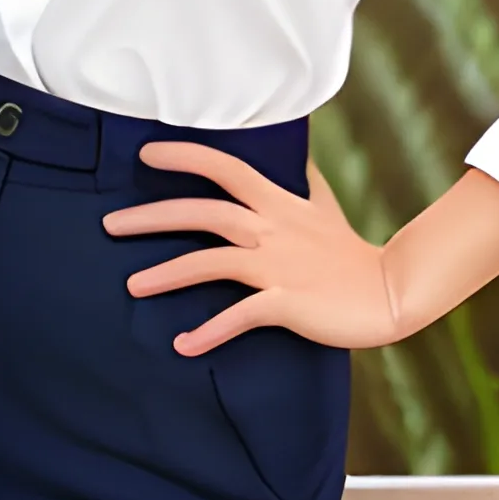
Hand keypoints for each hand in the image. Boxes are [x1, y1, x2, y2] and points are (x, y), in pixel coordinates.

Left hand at [100, 142, 402, 356]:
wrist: (389, 292)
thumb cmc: (350, 251)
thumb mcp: (325, 206)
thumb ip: (304, 182)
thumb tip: (299, 156)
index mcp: (277, 203)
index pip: (224, 168)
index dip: (185, 157)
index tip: (144, 155)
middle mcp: (271, 229)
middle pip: (204, 212)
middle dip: (154, 216)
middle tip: (109, 225)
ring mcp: (278, 266)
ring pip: (212, 261)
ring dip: (169, 274)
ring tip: (132, 285)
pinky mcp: (287, 303)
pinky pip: (241, 315)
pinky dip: (211, 331)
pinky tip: (183, 344)